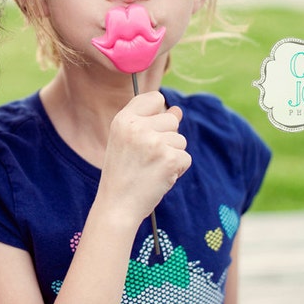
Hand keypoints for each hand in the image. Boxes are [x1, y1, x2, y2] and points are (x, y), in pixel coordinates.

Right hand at [98, 91, 190, 224]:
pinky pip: (186, 158)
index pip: (155, 98)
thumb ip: (151, 122)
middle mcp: (138, 127)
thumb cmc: (122, 173)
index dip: (157, 114)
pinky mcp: (169, 159)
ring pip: (180, 140)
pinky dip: (178, 170)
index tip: (149, 131)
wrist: (117, 205)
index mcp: (123, 119)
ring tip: (151, 168)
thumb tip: (178, 111)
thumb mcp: (127, 141)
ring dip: (172, 155)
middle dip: (167, 138)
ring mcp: (154, 142)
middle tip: (147, 157)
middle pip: (171, 119)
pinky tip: (160, 177)